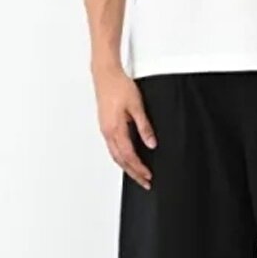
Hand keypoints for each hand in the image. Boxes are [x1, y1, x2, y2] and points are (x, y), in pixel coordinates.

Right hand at [93, 63, 155, 188]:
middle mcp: (108, 132)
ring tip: (137, 175)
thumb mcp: (136, 106)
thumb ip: (144, 126)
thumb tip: (151, 143)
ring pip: (115, 156)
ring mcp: (105, 130)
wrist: (105, 75)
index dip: (139, 168)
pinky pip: (112, 148)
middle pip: (120, 160)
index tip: (148, 176)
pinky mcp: (105, 126)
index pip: (128, 156)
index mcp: (115, 129)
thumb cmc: (118, 86)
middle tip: (144, 182)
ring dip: (126, 167)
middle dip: (133, 173)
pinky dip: (120, 158)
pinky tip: (126, 159)